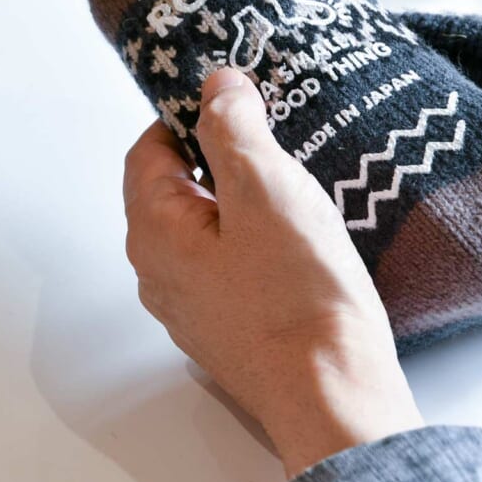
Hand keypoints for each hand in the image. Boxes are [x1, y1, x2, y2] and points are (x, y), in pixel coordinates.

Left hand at [122, 68, 424, 477]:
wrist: (334, 394)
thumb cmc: (298, 300)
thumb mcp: (266, 189)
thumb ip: (233, 129)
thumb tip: (216, 87)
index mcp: (154, 233)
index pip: (148, 151)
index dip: (185, 115)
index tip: (232, 99)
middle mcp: (160, 274)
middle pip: (173, 190)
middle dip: (216, 155)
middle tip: (268, 135)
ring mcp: (193, 307)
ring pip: (203, 229)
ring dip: (238, 199)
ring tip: (290, 184)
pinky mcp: (230, 328)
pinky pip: (228, 265)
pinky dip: (253, 239)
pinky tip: (296, 239)